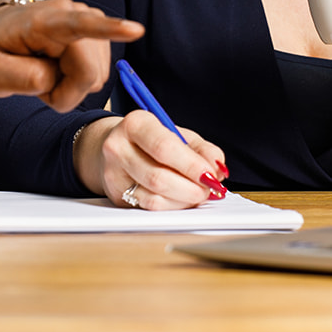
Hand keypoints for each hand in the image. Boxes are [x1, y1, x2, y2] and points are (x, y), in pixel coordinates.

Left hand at [0, 0, 143, 110]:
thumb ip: (20, 78)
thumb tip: (54, 78)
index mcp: (44, 21)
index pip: (80, 25)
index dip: (109, 29)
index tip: (136, 30)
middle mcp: (72, 14)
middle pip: (89, 74)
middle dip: (64, 91)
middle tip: (35, 82)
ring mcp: (87, 23)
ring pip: (95, 77)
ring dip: (68, 85)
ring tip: (43, 70)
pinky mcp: (95, 36)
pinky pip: (95, 75)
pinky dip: (75, 80)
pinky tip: (56, 68)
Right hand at [73, 113, 227, 210]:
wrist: (116, 146)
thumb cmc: (151, 140)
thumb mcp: (179, 134)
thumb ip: (203, 150)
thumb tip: (218, 169)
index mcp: (135, 124)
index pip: (164, 147)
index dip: (191, 165)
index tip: (211, 176)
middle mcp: (118, 147)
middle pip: (158, 177)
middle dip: (191, 188)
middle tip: (209, 189)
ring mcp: (113, 173)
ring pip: (153, 198)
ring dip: (183, 201)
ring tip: (197, 194)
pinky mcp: (115, 195)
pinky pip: (149, 208)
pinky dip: (172, 207)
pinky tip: (181, 199)